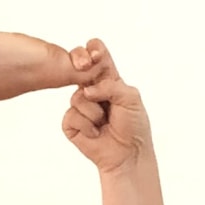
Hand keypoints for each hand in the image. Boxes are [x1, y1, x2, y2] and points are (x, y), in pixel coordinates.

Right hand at [62, 40, 150, 175]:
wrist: (128, 155)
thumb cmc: (133, 126)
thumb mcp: (131, 98)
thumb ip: (110, 85)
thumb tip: (87, 90)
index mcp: (108, 80)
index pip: (98, 57)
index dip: (94, 50)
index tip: (93, 49)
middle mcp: (92, 91)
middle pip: (79, 71)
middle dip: (82, 71)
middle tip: (93, 83)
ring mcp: (81, 107)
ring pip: (76, 98)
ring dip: (93, 113)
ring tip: (104, 123)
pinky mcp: (72, 125)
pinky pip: (71, 117)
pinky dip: (85, 126)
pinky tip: (95, 133)